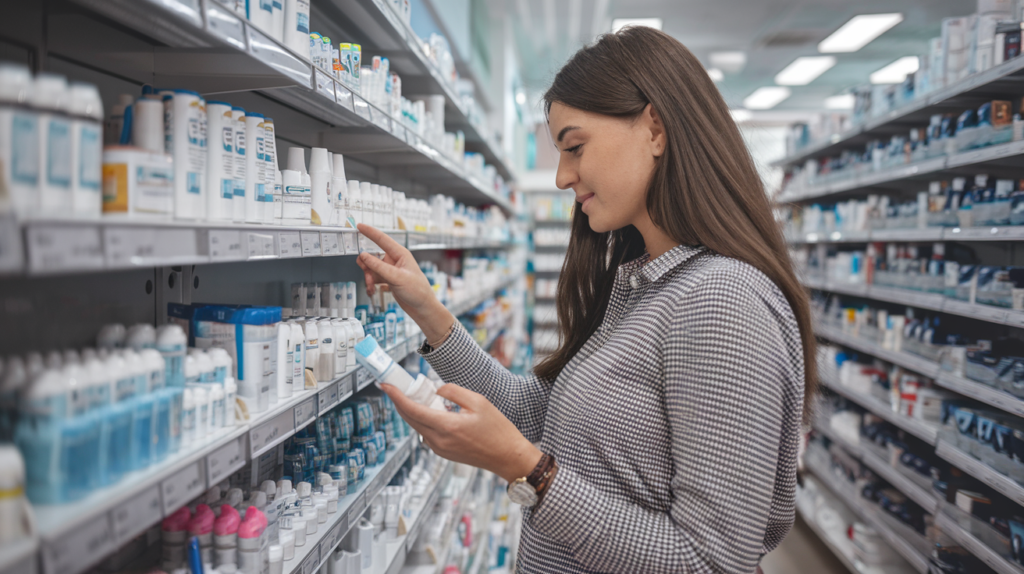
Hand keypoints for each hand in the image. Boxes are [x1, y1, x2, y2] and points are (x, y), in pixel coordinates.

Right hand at [355, 223, 453, 342]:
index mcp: (401, 254)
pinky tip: (372, 291)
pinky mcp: (388, 279)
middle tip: (366, 274)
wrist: (422, 307)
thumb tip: (363, 256)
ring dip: (368, 277)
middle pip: (373, 256)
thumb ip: (378, 266)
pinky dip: (371, 284)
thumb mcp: (396, 278)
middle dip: (366, 265)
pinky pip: (374, 277)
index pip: (382, 239)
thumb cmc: (417, 290)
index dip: (370, 232)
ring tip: (371, 287)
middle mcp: (395, 260)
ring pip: (371, 268)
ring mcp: (391, 270)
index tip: (359, 226)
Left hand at [381, 382, 541, 481]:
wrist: (508, 457)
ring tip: (415, 394)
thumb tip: (436, 390)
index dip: (395, 396)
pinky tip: (430, 409)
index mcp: (446, 427)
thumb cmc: (498, 430)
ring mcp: (439, 449)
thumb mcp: (478, 402)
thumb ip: (453, 392)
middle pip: (409, 419)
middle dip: (399, 401)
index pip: (412, 410)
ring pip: (416, 426)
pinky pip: (426, 433)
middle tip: (396, 385)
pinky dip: (422, 420)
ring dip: (411, 410)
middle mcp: (438, 441)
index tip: (385, 385)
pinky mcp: (443, 452)